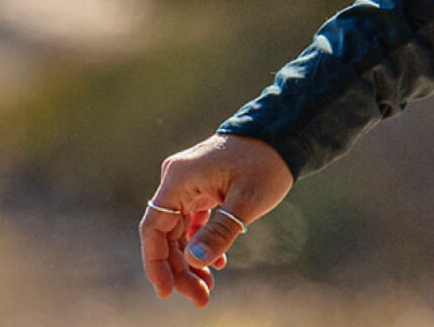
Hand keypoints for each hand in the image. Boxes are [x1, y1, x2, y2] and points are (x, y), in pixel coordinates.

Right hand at [137, 133, 294, 305]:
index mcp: (179, 179)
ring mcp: (186, 186)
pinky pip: (190, 224)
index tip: (165, 292)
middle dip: (179, 270)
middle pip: (165, 235)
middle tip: (200, 298)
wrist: (280, 135)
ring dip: (190, 261)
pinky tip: (217, 263)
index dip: (155, 263)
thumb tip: (196, 261)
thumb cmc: (265, 163)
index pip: (153, 228)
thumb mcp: (248, 201)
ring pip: (177, 233)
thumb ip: (221, 231)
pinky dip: (200, 245)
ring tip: (207, 288)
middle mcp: (176, 181)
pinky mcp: (198, 190)